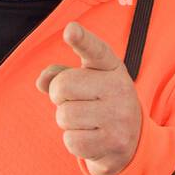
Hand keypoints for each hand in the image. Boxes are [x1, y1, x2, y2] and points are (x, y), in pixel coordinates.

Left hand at [36, 21, 142, 174]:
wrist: (132, 140)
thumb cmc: (100, 104)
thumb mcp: (86, 82)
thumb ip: (60, 75)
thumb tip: (42, 80)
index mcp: (111, 67)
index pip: (95, 50)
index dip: (82, 39)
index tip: (70, 30)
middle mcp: (119, 88)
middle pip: (62, 86)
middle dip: (59, 97)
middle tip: (77, 102)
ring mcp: (119, 116)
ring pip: (64, 116)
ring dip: (66, 122)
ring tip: (86, 121)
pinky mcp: (114, 143)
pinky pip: (71, 141)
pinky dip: (74, 141)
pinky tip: (91, 137)